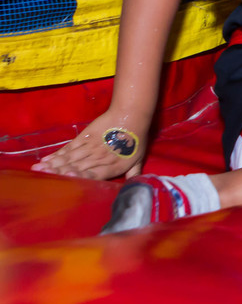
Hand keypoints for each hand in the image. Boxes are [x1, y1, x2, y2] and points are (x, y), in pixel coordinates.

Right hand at [31, 112, 146, 180]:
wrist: (130, 115)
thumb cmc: (136, 138)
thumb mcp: (139, 158)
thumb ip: (134, 174)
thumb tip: (135, 188)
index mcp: (112, 166)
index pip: (93, 175)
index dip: (80, 177)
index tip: (67, 179)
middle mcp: (99, 158)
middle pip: (77, 167)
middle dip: (59, 173)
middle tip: (42, 178)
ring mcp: (90, 146)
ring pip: (70, 158)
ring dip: (53, 164)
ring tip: (39, 170)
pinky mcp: (84, 136)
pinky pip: (69, 148)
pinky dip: (57, 154)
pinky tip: (46, 160)